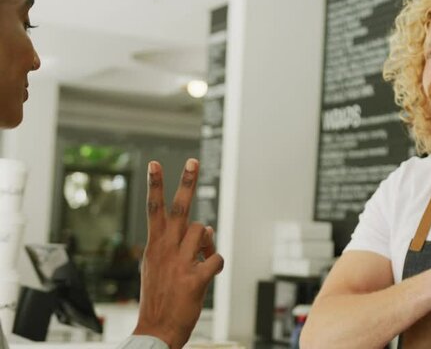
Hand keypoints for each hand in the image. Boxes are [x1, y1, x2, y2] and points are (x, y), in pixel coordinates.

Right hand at [133, 159, 223, 348]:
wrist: (155, 330)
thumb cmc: (158, 297)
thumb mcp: (158, 268)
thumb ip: (178, 246)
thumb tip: (206, 228)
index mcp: (154, 246)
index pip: (154, 209)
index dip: (155, 185)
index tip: (155, 164)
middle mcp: (165, 250)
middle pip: (178, 208)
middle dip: (186, 183)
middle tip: (193, 161)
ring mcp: (180, 263)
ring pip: (203, 232)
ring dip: (206, 241)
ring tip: (199, 256)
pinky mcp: (195, 279)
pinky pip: (216, 259)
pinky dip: (215, 263)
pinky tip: (207, 273)